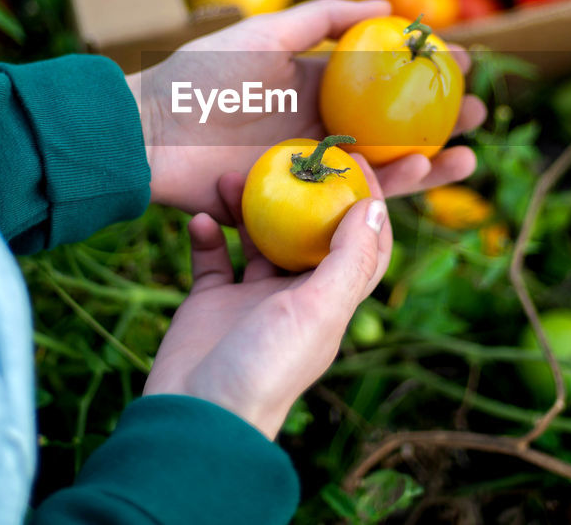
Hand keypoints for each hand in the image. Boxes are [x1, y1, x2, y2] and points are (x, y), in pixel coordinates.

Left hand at [128, 0, 486, 222]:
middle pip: (392, 128)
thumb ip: (323, 18)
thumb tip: (387, 6)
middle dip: (438, 122)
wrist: (153, 135)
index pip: (380, 79)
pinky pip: (352, 197)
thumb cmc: (202, 77)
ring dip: (429, 162)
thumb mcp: (266, 33)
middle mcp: (320, 127)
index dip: (422, 72)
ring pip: (382, 168)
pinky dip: (392, 187)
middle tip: (479, 113)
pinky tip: (424, 172)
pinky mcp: (299, 202)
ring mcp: (312, 167)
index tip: (462, 62)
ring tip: (468, 153)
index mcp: (312, 84)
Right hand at [142, 159, 390, 438]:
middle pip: (304, 232)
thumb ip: (346, 261)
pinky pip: (211, 256)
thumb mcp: (317, 311)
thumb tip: (374, 208)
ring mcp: (250, 299)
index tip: (351, 159)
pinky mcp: (210, 302)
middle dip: (297, 193)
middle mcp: (294, 297)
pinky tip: (200, 216)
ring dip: (245, 206)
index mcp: (330, 301)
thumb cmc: (265, 367)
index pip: (361, 245)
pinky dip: (206, 232)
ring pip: (255, 237)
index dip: (365, 203)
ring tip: (229, 177)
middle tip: (284, 154)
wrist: (196, 415)